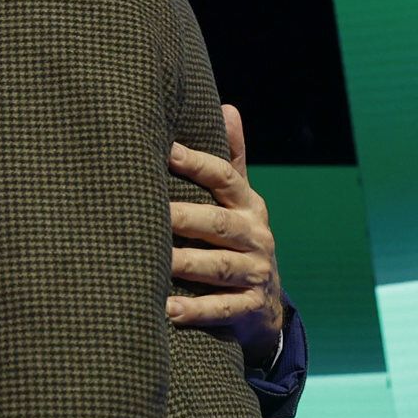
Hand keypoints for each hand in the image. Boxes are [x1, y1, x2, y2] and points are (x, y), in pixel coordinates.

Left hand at [167, 104, 284, 366]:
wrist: (267, 305)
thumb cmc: (239, 241)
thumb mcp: (242, 201)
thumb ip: (232, 160)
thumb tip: (228, 107)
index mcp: (249, 206)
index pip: (225, 178)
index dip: (196, 163)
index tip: (164, 149)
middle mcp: (256, 236)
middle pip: (218, 223)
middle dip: (184, 217)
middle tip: (150, 209)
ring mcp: (255, 273)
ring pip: (218, 267)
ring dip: (186, 263)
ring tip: (155, 260)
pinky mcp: (251, 307)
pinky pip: (221, 309)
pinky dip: (194, 310)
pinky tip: (166, 309)